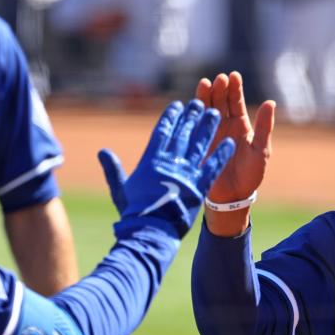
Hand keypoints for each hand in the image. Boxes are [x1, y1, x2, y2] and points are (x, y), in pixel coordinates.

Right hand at [97, 100, 235, 237]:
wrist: (149, 231)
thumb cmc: (133, 213)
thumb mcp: (120, 189)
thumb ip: (113, 169)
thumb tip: (103, 151)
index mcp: (150, 161)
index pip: (162, 133)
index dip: (171, 118)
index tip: (178, 105)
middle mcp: (169, 163)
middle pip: (182, 134)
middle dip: (192, 117)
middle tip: (200, 103)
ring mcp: (185, 174)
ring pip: (199, 146)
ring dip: (208, 129)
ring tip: (215, 114)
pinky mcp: (199, 187)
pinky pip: (213, 167)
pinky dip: (222, 154)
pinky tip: (231, 143)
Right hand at [195, 72, 274, 204]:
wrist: (234, 196)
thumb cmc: (251, 174)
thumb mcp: (261, 150)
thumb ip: (264, 127)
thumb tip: (271, 102)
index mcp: (240, 125)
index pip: (236, 101)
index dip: (235, 88)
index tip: (233, 75)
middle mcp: (224, 125)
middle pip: (220, 101)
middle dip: (219, 89)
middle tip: (219, 79)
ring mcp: (209, 133)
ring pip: (206, 110)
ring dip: (205, 97)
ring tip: (205, 84)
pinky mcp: (198, 143)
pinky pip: (194, 125)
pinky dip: (193, 115)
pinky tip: (193, 105)